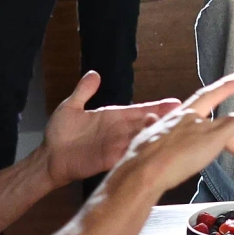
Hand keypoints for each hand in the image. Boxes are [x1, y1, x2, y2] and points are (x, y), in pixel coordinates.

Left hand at [38, 71, 180, 187]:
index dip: (158, 107)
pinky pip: (129, 155)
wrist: (49, 157)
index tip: (176, 103)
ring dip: (154, 135)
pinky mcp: (110, 160)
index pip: (140, 109)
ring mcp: (116, 146)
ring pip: (141, 139)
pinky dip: (141, 151)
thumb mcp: (71, 107)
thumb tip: (94, 74)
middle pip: (146, 124)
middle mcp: (119, 131)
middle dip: (163, 120)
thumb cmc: (59, 134)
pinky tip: (152, 147)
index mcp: (113, 116)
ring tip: (171, 129)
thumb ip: (84, 91)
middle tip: (183, 116)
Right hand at [96, 74, 233, 198]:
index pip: (200, 99)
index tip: (232, 82)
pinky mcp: (213, 137)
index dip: (217, 90)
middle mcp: (190, 118)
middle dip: (232, 94)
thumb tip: (149, 117)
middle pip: (217, 104)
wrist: (144, 170)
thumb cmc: (139, 162)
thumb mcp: (143, 139)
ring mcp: (203, 126)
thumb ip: (150, 127)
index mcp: (175, 118)